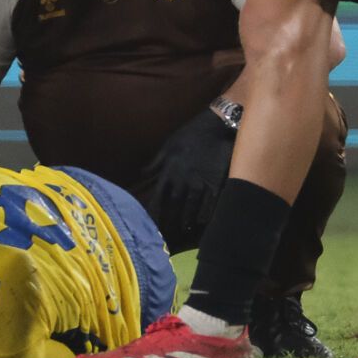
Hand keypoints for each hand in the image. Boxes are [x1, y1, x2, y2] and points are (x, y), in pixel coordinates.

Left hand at [143, 106, 236, 241]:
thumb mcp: (168, 145)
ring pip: (191, 206)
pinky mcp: (215, 183)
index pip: (159, 196)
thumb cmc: (190, 135)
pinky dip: (206, 213)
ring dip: (187, 219)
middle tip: (168, 230)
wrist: (215, 127)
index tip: (151, 220)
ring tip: (184, 228)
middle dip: (171, 218)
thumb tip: (142, 173)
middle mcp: (183, 180)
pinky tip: (203, 221)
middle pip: (175, 204)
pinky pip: (210, 203)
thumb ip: (156, 162)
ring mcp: (200, 183)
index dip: (155, 209)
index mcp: (170, 171)